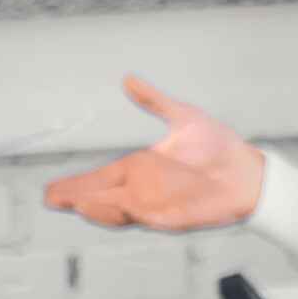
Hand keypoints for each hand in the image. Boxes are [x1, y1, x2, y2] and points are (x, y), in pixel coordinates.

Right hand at [47, 78, 267, 236]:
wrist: (248, 172)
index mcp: (140, 167)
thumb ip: (154, 101)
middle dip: (76, 198)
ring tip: (70, 202)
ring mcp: (154, 205)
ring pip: (114, 210)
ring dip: (92, 207)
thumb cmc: (220, 146)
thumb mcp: (183, 117)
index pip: (101, 177)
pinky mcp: (168, 218)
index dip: (77, 184)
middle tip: (49, 198)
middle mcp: (143, 189)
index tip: (53, 190)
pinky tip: (99, 210)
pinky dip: (117, 215)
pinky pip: (137, 218)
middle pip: (101, 196)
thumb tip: (129, 80)